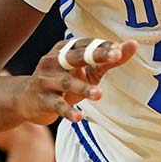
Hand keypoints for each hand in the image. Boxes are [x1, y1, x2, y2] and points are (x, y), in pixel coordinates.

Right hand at [11, 37, 137, 125]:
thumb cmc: (62, 82)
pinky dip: (67, 111)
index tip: (120, 50)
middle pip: (75, 56)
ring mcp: (46, 80)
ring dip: (83, 87)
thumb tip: (133, 45)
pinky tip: (78, 117)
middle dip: (95, 55)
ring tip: (99, 94)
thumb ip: (108, 59)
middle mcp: (53, 60)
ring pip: (66, 82)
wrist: (26, 100)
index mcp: (65, 49)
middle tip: (115, 56)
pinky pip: (56, 105)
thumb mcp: (86, 70)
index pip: (86, 44)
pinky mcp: (42, 99)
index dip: (103, 46)